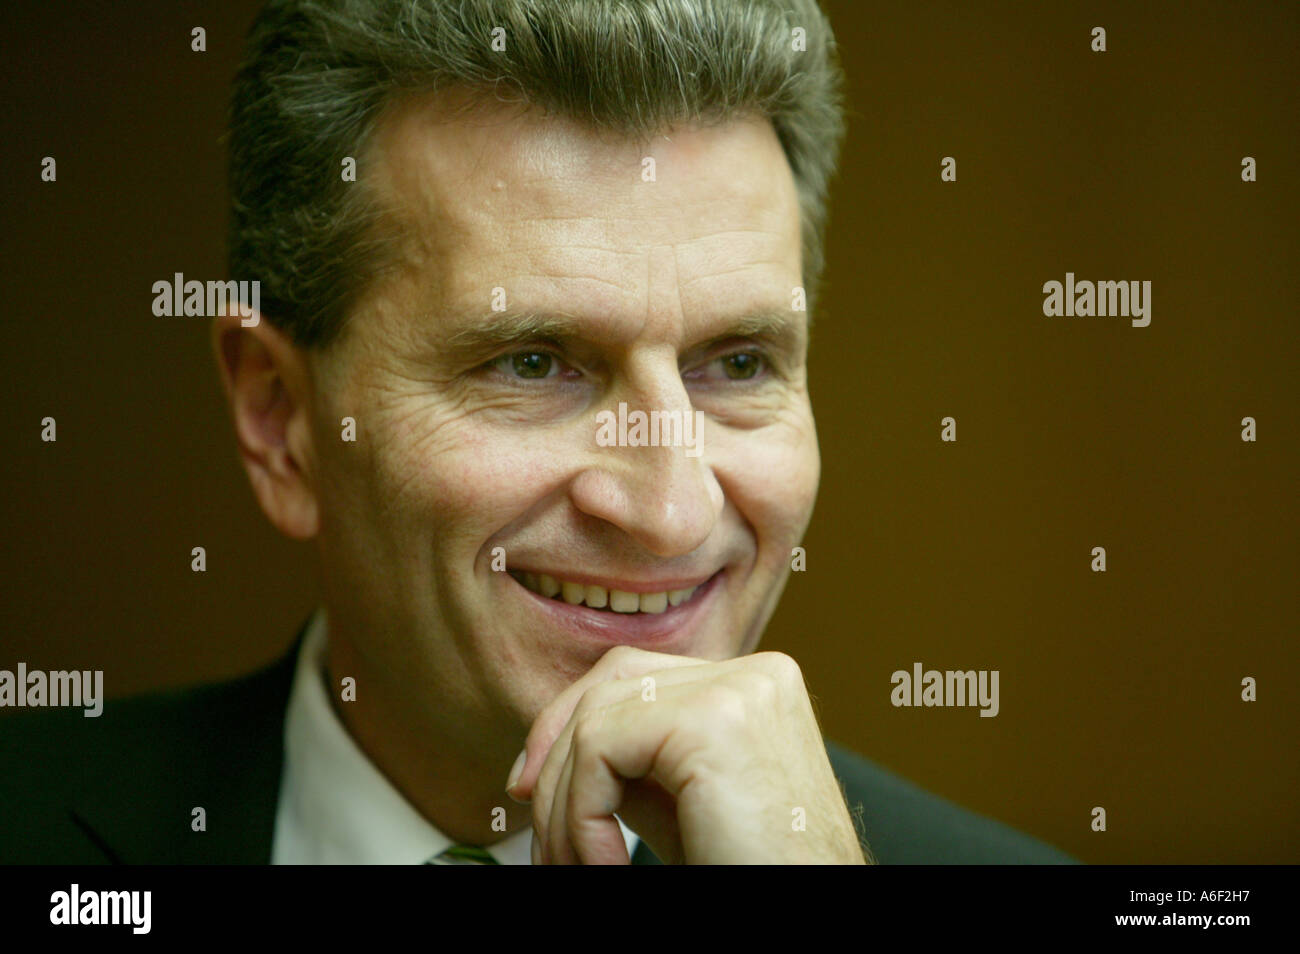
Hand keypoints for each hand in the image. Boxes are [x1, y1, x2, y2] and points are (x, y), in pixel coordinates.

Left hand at [506, 644, 868, 863]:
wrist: (814, 919)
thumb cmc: (752, 874)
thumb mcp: (682, 805)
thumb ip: (636, 762)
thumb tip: (550, 751)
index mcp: (757, 684)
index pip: (637, 673)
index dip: (572, 723)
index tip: (536, 789)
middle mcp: (756, 672)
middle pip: (614, 679)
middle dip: (554, 750)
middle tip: (530, 818)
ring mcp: (738, 688)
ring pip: (596, 719)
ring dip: (564, 803)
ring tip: (577, 865)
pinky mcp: (711, 720)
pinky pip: (599, 751)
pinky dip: (580, 816)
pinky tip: (607, 866)